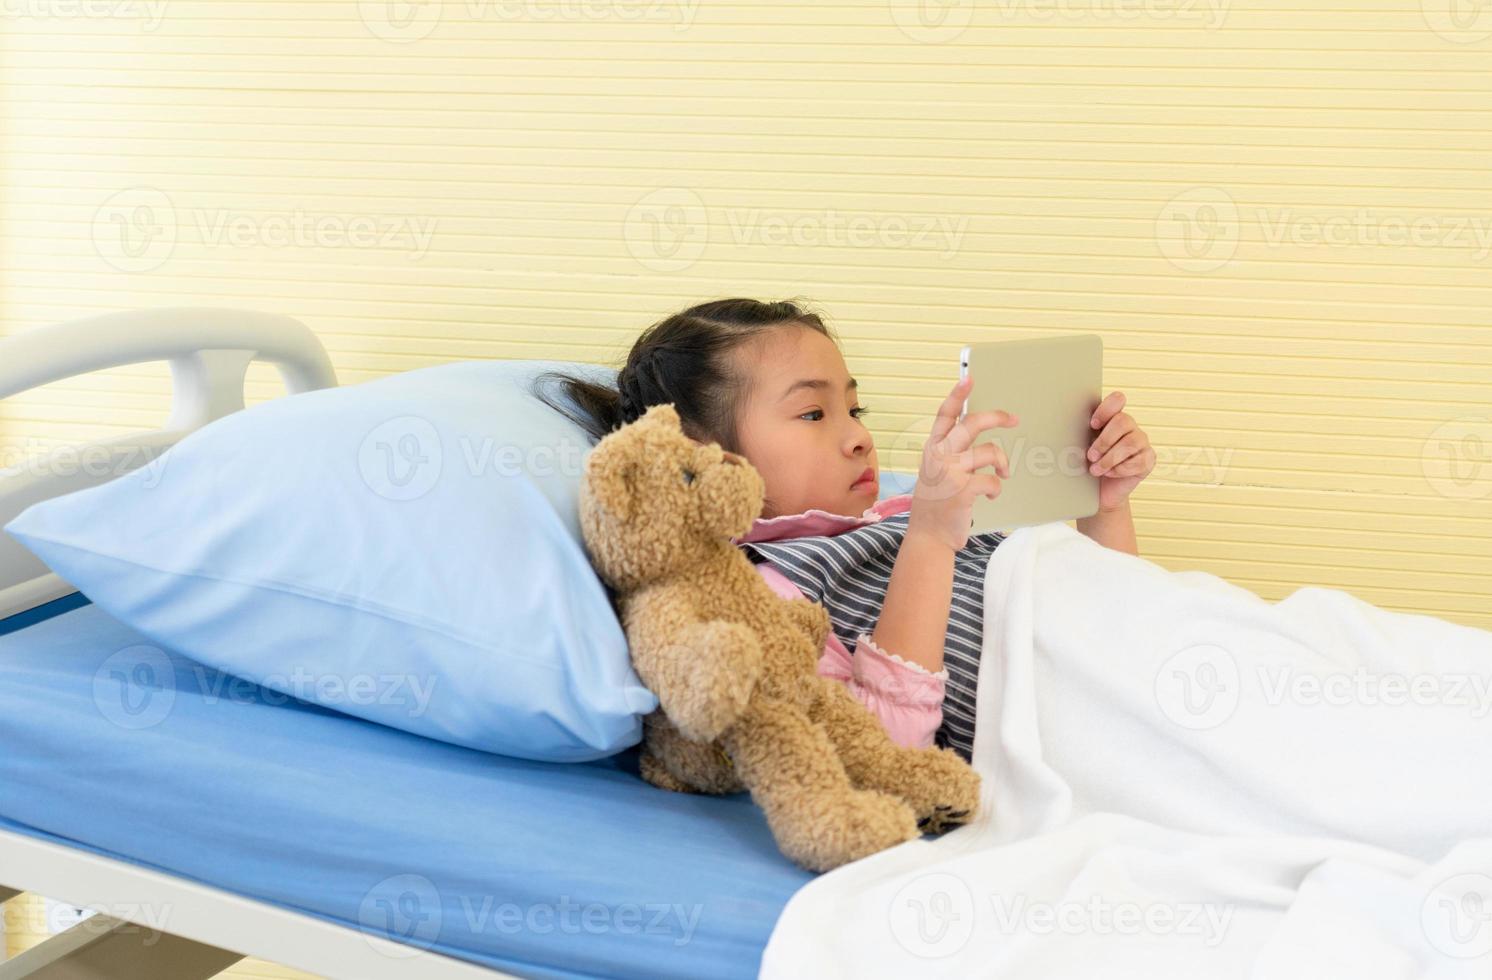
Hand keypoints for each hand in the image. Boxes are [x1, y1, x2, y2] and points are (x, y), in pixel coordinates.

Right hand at [908, 376, 1019, 551]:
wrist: (929, 535)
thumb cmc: (937, 502)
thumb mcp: (936, 471)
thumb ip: (951, 452)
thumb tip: (980, 436)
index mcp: (932, 447)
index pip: (944, 414)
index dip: (957, 395)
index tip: (969, 378)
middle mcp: (939, 455)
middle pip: (973, 424)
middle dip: (997, 417)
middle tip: (1013, 419)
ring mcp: (950, 472)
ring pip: (990, 452)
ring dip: (1002, 463)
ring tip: (1002, 474)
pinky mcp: (962, 490)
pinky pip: (992, 480)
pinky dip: (996, 488)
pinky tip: (991, 494)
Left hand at [1087, 390, 1155, 512]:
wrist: (1099, 492)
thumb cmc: (1088, 465)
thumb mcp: (1081, 448)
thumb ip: (1079, 434)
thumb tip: (1062, 429)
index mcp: (1113, 418)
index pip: (1117, 400)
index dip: (1106, 410)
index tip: (1092, 425)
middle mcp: (1130, 427)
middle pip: (1123, 421)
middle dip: (1104, 440)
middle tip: (1090, 456)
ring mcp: (1141, 442)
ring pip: (1131, 442)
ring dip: (1110, 458)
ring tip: (1095, 470)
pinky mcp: (1148, 460)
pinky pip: (1138, 461)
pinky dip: (1120, 469)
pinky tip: (1110, 473)